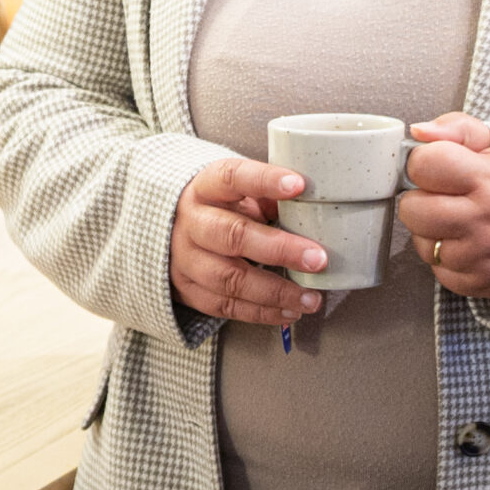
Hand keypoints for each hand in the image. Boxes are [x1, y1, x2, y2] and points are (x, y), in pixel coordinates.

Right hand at [171, 154, 326, 326]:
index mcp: (206, 188)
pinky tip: (290, 311)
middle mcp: (191, 223)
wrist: (172, 233)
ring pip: (230, 278)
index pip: (232, 178)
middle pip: (232, 236)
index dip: (264, 180)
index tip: (298, 185)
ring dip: (275, 291)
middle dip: (279, 249)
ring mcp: (186, 260)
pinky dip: (262, 312)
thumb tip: (309, 210)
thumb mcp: (238, 192)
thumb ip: (268, 197)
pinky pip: (226, 306)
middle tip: (317, 258)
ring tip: (310, 298)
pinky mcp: (189, 291)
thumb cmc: (219, 208)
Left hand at [400, 114, 489, 301]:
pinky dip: (447, 261)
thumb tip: (419, 130)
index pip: (423, 165)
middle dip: (419, 200)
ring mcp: (485, 254)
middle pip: (412, 209)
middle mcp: (486, 218)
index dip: (422, 163)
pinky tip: (467, 245)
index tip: (436, 167)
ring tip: (458, 221)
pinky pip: (440, 272)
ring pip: (422, 244)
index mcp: (489, 178)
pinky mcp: (483, 281)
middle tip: (442, 196)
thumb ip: (457, 129)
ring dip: (431, 233)